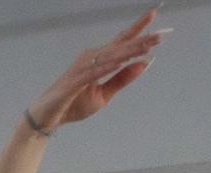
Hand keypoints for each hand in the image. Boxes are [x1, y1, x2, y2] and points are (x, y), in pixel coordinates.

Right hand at [26, 10, 166, 132]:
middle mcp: (91, 59)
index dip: (138, 29)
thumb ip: (122, 79)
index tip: (154, 15)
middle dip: (141, 40)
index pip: (122, 42)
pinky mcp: (73, 83)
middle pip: (120, 47)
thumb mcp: (103, 95)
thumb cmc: (73, 104)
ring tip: (148, 46)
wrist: (48, 118)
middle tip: (162, 34)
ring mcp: (81, 70)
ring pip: (109, 57)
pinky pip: (93, 73)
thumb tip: (145, 63)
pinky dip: (107, 67)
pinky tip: (120, 62)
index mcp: (100, 61)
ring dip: (128, 52)